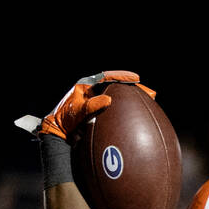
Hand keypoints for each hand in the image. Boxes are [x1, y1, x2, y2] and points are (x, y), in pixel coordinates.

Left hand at [27, 71, 155, 140]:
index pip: (106, 77)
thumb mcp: (77, 112)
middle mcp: (93, 92)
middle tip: (150, 93)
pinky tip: (139, 114)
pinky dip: (128, 109)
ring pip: (119, 96)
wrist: (58, 131)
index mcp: (86, 86)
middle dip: (134, 88)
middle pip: (117, 86)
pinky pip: (117, 108)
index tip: (136, 79)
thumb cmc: (63, 120)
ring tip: (149, 100)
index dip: (122, 77)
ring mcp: (98, 102)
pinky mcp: (101, 112)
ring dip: (134, 98)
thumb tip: (109, 99)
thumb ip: (91, 105)